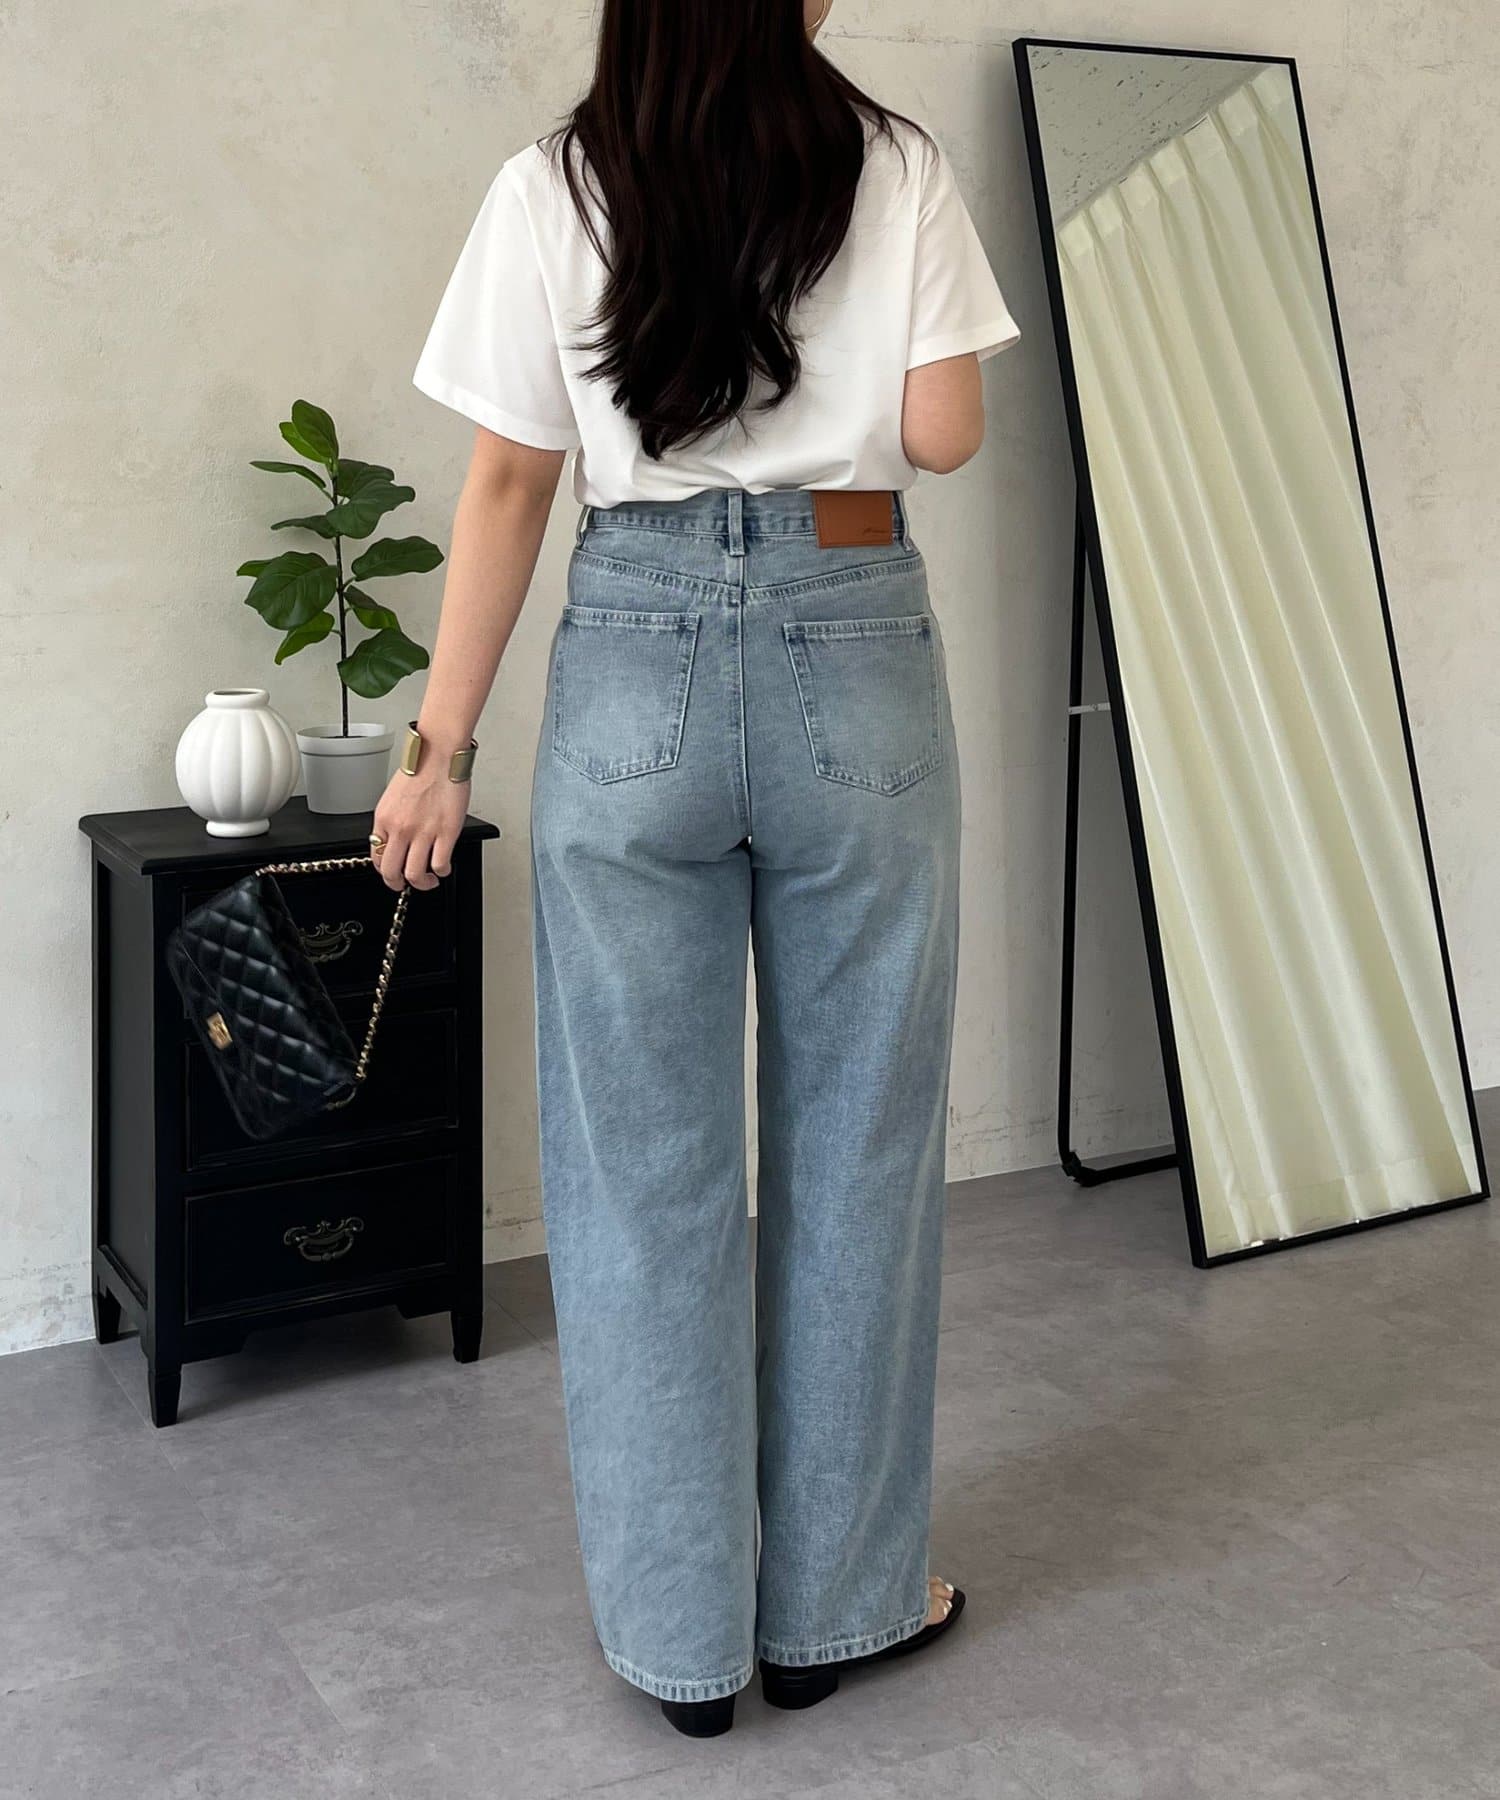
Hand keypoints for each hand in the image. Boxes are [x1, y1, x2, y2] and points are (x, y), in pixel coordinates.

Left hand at [371, 767, 469, 892]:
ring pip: (415, 874)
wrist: (439, 754)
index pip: (376, 856)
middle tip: (405, 884)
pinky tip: (443, 868)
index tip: (392, 872)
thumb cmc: (420, 767)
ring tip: (429, 880)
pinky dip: (442, 871)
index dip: (384, 869)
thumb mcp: (393, 795)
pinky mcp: (446, 832)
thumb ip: (392, 819)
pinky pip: (440, 864)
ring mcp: (423, 832)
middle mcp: (400, 828)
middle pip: (391, 872)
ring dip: (422, 883)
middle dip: (397, 884)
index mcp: (384, 819)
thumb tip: (396, 838)